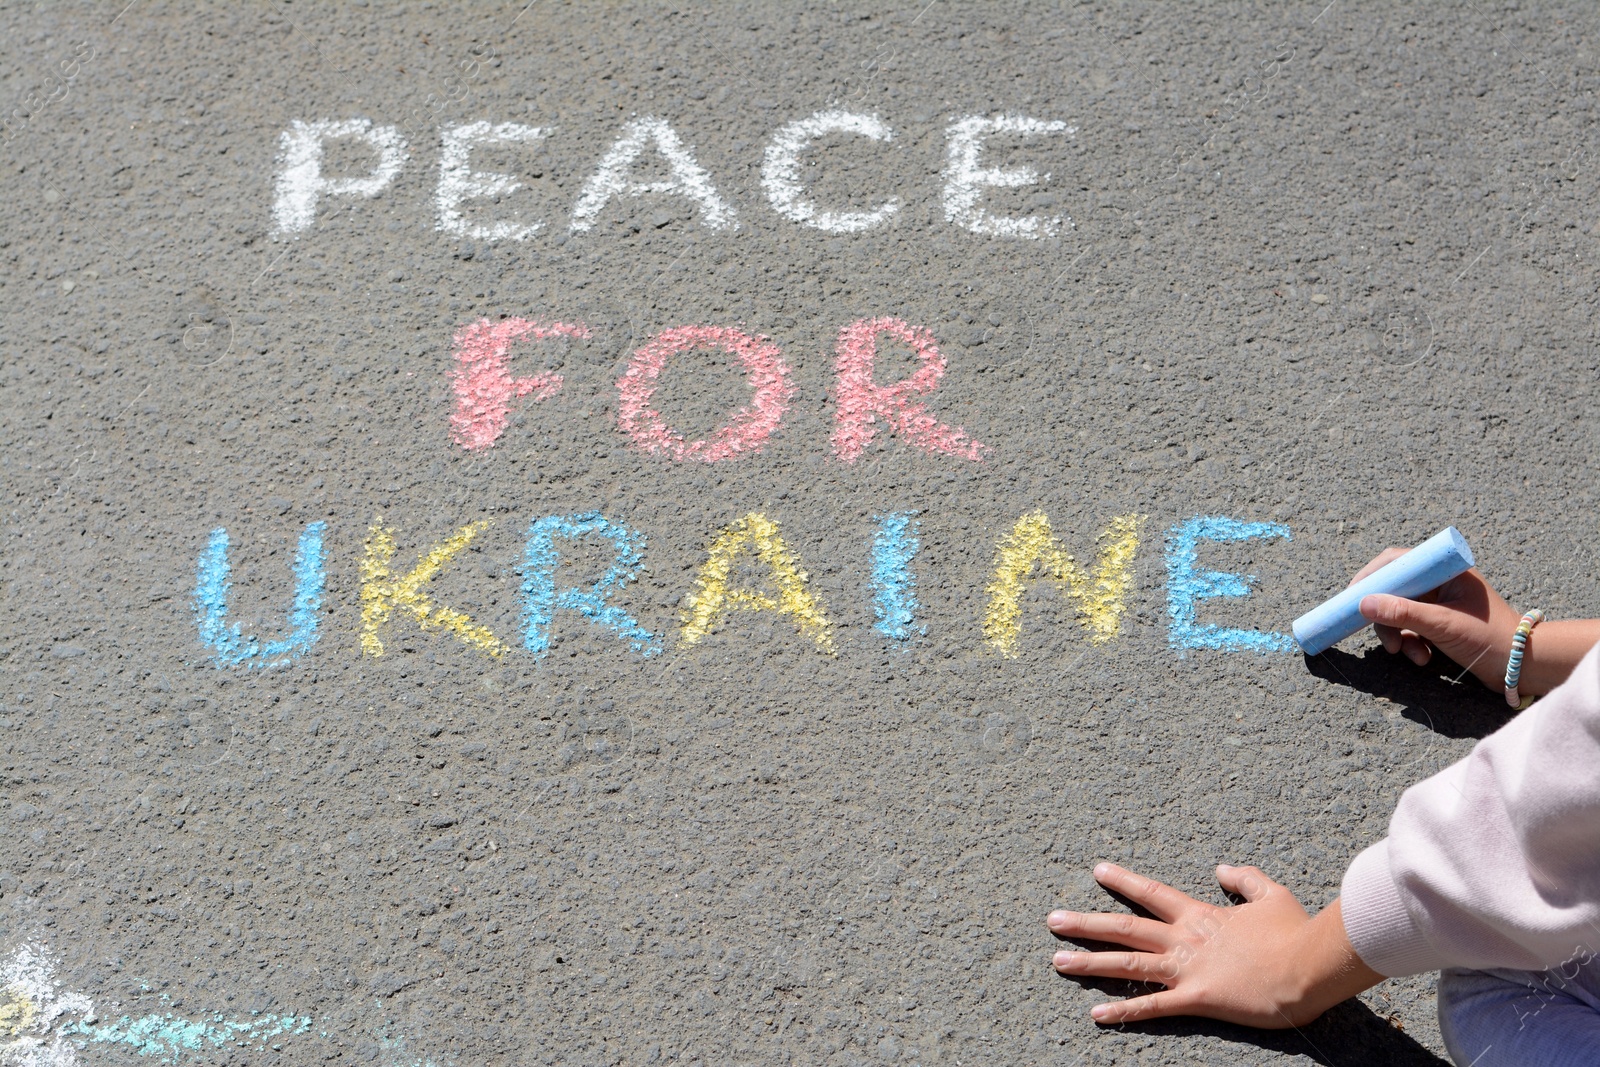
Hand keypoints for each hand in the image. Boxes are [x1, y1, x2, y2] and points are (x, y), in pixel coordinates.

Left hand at [1047, 863, 1381, 1027]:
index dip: (1123, 882)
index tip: (1097, 870)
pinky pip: (1153, 1006)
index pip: (1152, 893)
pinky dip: (1123, 1010)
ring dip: (1090, 962)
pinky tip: (1096, 1014)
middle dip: (1086, 924)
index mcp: (1200, 915)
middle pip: (1126, 927)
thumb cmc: (1295, 932)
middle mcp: (1185, 938)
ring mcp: (1188, 968)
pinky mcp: (1198, 997)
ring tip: (1056, 961)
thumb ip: (1244, 878)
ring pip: (1128, 962)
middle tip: (1052, 920)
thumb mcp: (1270, 895)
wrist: (1311, 963)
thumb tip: (1221, 868)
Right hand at [1351, 548, 1519, 691]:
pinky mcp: (1440, 624)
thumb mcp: (1442, 625)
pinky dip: (1410, 643)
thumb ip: (1402, 614)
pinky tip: (1422, 658)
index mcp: (1445, 571)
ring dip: (1398, 635)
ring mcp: (1440, 603)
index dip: (1371, 577)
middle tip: (1383, 639)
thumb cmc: (1490, 639)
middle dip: (1386, 616)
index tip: (1353, 598)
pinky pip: (1411, 628)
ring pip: (1399, 612)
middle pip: (1394, 590)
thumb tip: (1362, 604)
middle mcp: (1441, 583)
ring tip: (1408, 655)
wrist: (1523, 667)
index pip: (1397, 561)